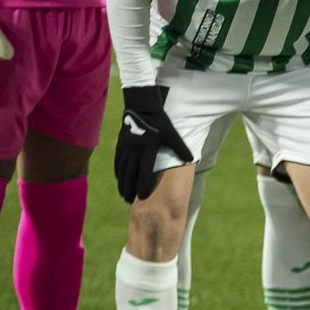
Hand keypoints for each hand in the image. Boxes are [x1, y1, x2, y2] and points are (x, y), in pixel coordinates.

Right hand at [114, 85, 192, 202]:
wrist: (142, 107)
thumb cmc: (160, 122)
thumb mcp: (172, 135)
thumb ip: (180, 149)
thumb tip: (191, 160)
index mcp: (147, 152)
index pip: (144, 174)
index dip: (143, 186)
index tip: (142, 198)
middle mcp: (134, 152)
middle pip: (130, 175)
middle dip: (129, 189)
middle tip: (130, 201)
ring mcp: (126, 148)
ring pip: (122, 170)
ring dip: (122, 183)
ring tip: (124, 194)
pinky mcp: (120, 144)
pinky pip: (117, 161)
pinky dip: (118, 172)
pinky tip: (119, 178)